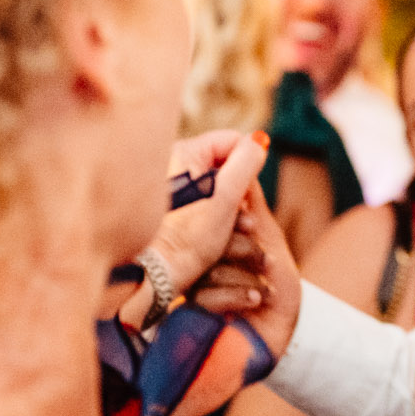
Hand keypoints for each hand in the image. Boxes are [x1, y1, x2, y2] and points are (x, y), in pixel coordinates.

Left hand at [135, 131, 270, 300]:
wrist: (155, 274)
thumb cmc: (188, 238)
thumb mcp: (225, 197)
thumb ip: (246, 162)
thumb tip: (259, 140)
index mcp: (184, 151)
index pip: (233, 141)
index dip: (249, 166)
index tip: (247, 195)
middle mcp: (175, 162)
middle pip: (226, 165)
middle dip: (241, 191)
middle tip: (242, 219)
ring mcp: (175, 186)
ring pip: (219, 186)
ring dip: (233, 208)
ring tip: (231, 232)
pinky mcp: (175, 207)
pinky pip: (207, 203)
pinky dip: (217, 218)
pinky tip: (215, 238)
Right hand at [185, 180, 301, 360]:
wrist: (284, 335)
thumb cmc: (277, 289)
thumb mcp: (270, 242)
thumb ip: (253, 206)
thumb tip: (248, 155)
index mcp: (211, 240)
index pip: (209, 217)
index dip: (231, 218)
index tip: (252, 226)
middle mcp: (197, 261)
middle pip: (206, 240)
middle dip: (243, 250)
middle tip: (266, 263)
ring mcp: (192, 287)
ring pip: (206, 267)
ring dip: (244, 276)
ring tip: (264, 287)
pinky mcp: (191, 314)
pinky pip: (205, 294)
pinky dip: (237, 295)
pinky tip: (254, 299)